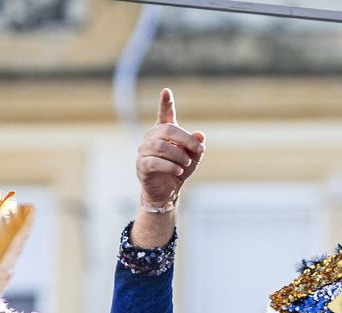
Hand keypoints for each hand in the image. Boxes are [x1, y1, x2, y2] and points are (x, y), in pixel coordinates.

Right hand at [136, 88, 204, 208]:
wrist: (167, 191)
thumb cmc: (178, 170)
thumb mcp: (192, 158)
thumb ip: (196, 146)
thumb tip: (200, 134)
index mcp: (163, 132)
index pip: (164, 114)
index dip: (165, 103)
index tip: (166, 91)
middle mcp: (151, 138)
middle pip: (167, 130)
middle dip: (185, 139)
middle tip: (199, 149)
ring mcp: (144, 151)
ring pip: (160, 147)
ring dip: (178, 155)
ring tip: (186, 164)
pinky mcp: (141, 166)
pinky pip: (154, 162)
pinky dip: (169, 166)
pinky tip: (178, 171)